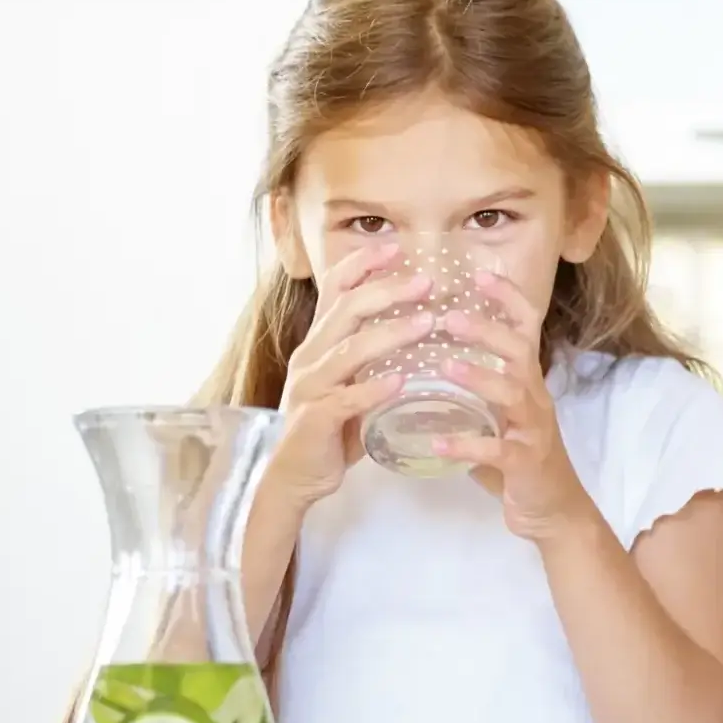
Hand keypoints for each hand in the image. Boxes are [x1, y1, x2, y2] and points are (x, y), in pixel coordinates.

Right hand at [259, 241, 431, 506]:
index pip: (335, 290)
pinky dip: (373, 389)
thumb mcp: (352, 380)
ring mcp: (310, 387)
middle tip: (428, 281)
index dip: (362, 265)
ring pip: (348, 350)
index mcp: (321, 342)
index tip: (396, 247)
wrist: (295, 474)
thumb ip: (376, 355)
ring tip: (427, 324)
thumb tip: (425, 326)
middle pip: (346, 310)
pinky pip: (346, 400)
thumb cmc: (332, 425)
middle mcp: (311, 356)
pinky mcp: (315, 419)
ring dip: (390, 334)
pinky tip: (400, 383)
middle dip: (387, 290)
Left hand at [430, 270, 602, 544]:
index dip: (507, 299)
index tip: (478, 273)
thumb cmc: (519, 457)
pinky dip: (467, 445)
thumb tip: (424, 358)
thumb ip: (473, 387)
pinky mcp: (525, 463)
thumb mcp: (500, 413)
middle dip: (486, 331)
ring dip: (479, 378)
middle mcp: (535, 398)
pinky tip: (437, 442)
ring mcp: (533, 430)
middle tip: (447, 315)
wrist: (553, 510)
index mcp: (527, 381)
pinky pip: (497, 451)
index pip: (525, 328)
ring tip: (444, 367)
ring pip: (513, 395)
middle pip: (519, 352)